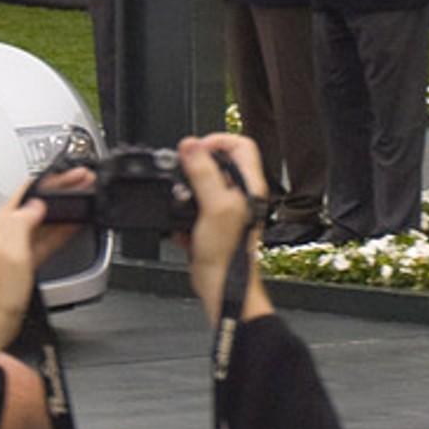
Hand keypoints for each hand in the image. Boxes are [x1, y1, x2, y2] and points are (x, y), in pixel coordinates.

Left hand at [0, 182, 87, 361]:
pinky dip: (62, 231)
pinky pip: (46, 240)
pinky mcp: (23, 264)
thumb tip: (36, 205)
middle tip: (85, 181)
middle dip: (62, 190)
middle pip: (38, 203)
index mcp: (1, 225)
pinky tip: (74, 226)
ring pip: (44, 220)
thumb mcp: (11, 254)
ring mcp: (15, 248)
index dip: (53, 180)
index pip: (29, 191)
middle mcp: (6, 233)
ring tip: (86, 198)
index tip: (73, 174)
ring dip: (66, 208)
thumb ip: (22, 223)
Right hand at [177, 134, 274, 327]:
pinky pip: (190, 206)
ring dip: (184, 191)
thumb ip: (203, 173)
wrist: (222, 287)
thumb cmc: (228, 255)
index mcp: (249, 185)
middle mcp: (240, 194)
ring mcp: (225, 209)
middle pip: (216, 161)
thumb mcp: (215, 207)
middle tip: (181, 174)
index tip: (194, 150)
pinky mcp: (210, 222)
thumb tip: (190, 146)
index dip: (216, 141)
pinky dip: (180, 212)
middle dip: (193, 167)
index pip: (240, 144)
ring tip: (181, 204)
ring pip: (200, 183)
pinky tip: (180, 226)